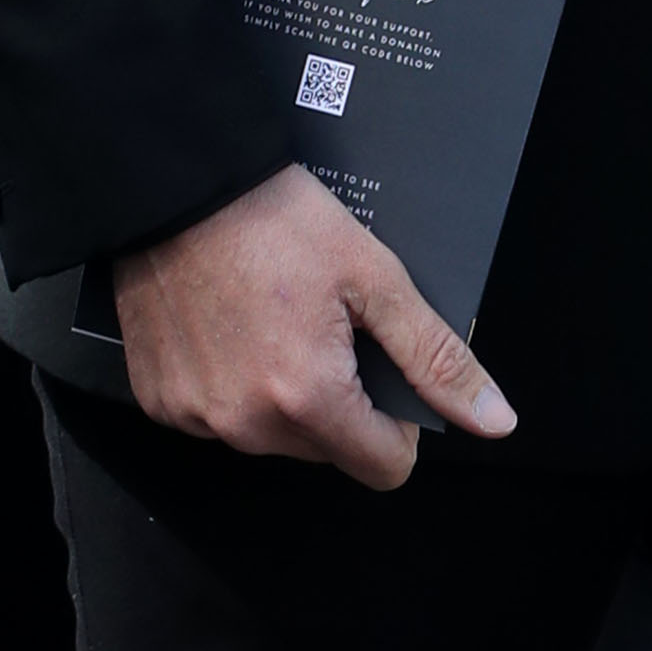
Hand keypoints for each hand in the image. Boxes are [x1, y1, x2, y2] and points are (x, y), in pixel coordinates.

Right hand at [115, 165, 513, 491]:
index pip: (384, 468)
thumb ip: (435, 357)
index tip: (383, 373)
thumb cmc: (269, 218)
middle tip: (324, 327)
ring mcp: (196, 416)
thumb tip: (492, 418)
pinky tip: (231, 329)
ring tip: (274, 322)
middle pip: (328, 450)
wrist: (173, 182)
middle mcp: (246, 423)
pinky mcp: (159, 400)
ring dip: (283, 395)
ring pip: (272, 436)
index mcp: (308, 398)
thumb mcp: (375, 278)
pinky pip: (217, 418)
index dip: (400, 425)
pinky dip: (231, 384)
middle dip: (339, 401)